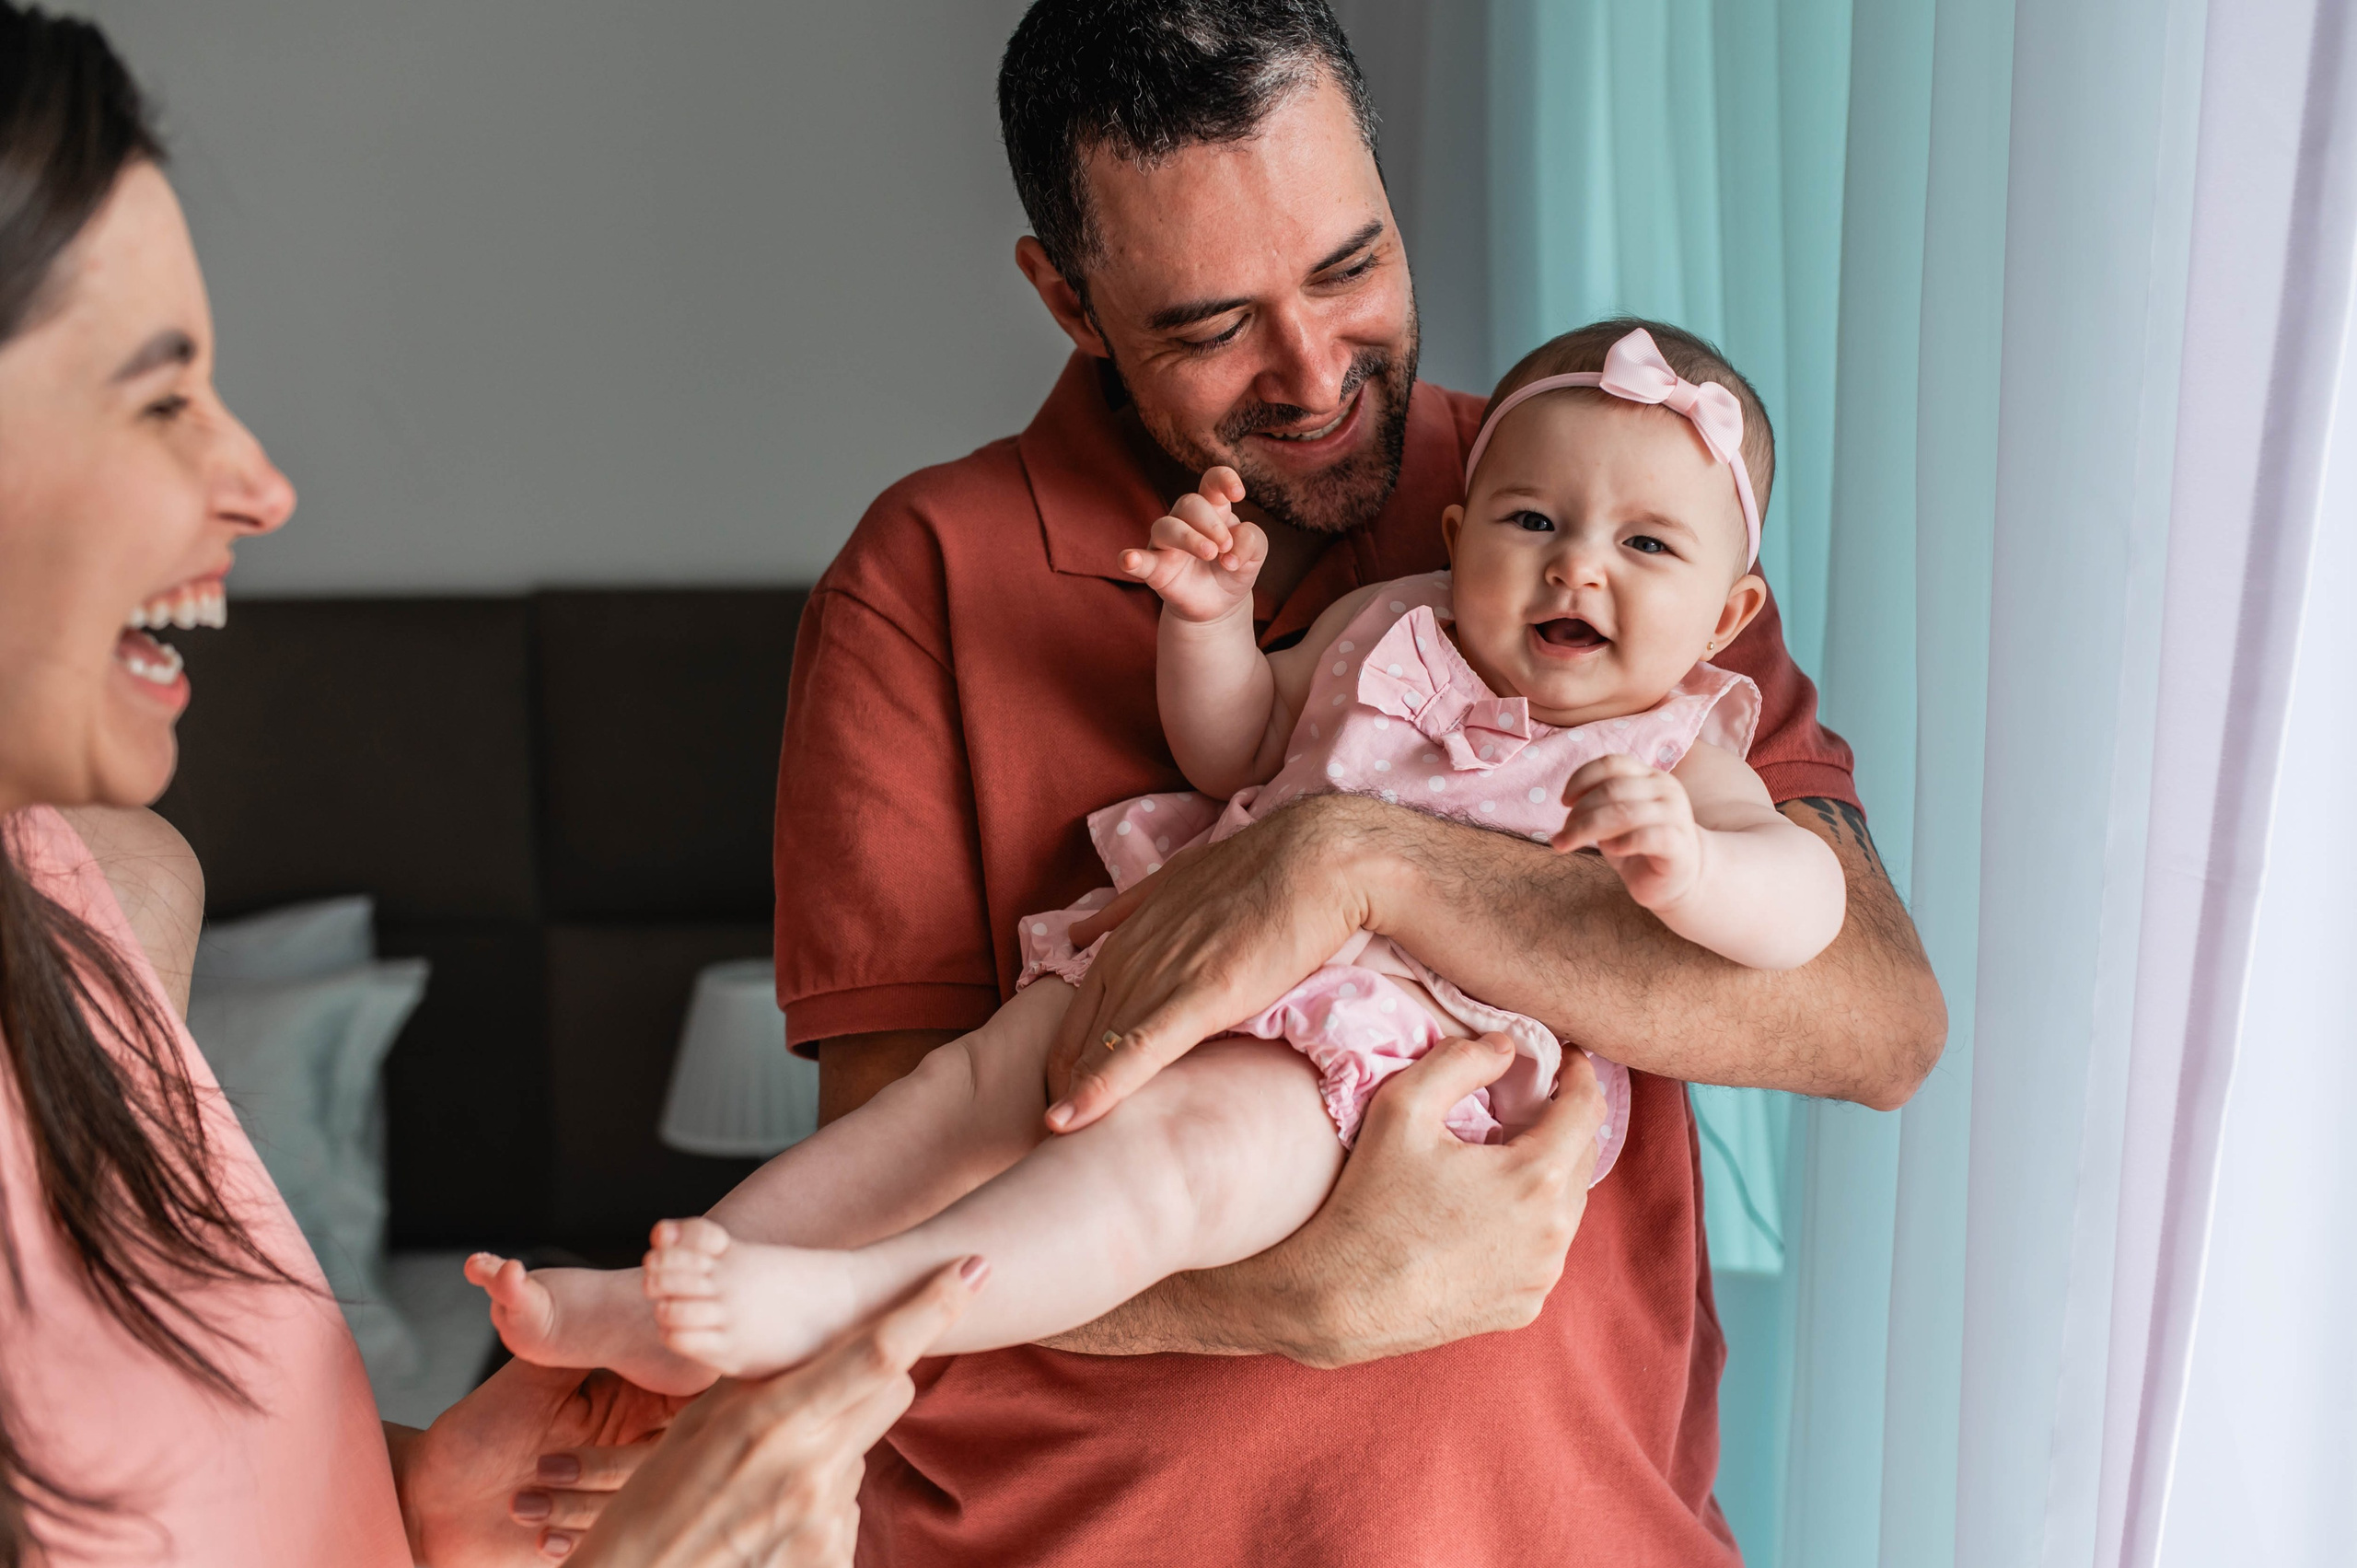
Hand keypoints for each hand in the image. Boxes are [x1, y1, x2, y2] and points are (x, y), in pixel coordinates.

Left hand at [396, 1358, 689, 1565]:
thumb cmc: (474, 1436)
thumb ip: (579, 1344)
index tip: (662, 1416)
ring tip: (520, 1500)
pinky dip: (573, 1541)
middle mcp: (627, 1448)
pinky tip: (536, 1534)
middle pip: (663, 1460)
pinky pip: (610, 1543)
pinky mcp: (594, 1536)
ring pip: (633, 1505)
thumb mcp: (527, 1382)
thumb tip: (627, 1307)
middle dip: (606, 1468)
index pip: (685, 1400)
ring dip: (573, 1506)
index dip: (691, 1406)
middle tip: (544, 1465)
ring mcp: (612, 1495)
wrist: (428, 1501)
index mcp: (626, 1404)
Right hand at [562, 1258, 983, 1567]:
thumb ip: (760, 1388)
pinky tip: (765, 1529)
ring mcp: (824, 1519)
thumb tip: (810, 1356)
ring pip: (859, 1455)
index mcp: (772, 1420)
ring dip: (826, 1456)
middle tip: (820, 1396)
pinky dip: (813, 1508)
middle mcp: (810, 1468)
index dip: (932, 1306)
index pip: (876, 1352)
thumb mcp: (697, 1430)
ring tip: (757, 1491)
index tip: (975, 1268)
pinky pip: (844, 1510)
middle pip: (891, 1392)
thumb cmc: (651, 1510)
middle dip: (874, 1379)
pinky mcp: (830, 1559)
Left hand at [1043, 798, 1371, 1130]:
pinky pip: (1135, 1052)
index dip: (1070, 1065)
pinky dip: (1099, 1090)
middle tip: (1061, 1138)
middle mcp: (1130, 958)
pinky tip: (1068, 1123)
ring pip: (1098, 1051)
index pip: (1076, 1016)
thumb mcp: (1175, 883)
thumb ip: (1125, 912)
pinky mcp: (1197, 997)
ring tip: (1053, 1153)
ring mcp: (1159, 976)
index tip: (1069, 1105)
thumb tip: (1082, 930)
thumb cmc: (1260, 874)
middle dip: (1063, 1090)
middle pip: (1076, 1039)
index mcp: (1126, 939)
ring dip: (1072, 1101)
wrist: (1317, 860)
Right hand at [1117, 466, 1265, 623]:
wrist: (1220, 604)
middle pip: (1189, 503)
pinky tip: (1129, 560)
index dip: (1223, 480)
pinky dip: (1132, 558)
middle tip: (1224, 547)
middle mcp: (1185, 520)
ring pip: (1166, 526)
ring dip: (1188, 538)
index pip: (1211, 482)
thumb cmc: (1234, 568)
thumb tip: (1230, 553)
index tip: (1238, 495)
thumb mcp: (1255, 555)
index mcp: (1213, 510)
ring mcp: (1166, 543)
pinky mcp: (1154, 569)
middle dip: (1210, 523)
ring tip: (1210, 553)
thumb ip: (1252, 542)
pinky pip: (1139, 559)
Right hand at [1246, 1036, 1605, 1366]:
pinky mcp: (1525, 1306)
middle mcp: (1554, 1231)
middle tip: (1526, 1104)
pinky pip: (1544, 1251)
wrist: (1341, 1300)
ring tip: (1502, 1159)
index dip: (1579, 1073)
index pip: (1586, 1108)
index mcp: (1535, 1177)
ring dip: (1547, 1174)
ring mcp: (1542, 1275)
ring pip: (1567, 1206)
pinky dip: (1529, 1224)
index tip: (1563, 1058)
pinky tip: (1486, 1216)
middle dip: (1562, 1122)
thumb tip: (1503, 1048)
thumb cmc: (1370, 1201)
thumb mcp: (1402, 1108)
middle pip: (1582, 1156)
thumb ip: (1458, 1062)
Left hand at [1554, 753, 1704, 909]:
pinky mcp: (1679, 843)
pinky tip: (1610, 850)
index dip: (1581, 779)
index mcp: (1649, 775)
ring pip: (1624, 813)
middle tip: (1563, 835)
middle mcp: (1665, 789)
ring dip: (1586, 829)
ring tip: (1568, 844)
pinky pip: (1646, 837)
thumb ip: (1598, 802)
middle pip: (1612, 790)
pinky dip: (1622, 842)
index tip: (1564, 802)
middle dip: (1579, 812)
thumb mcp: (1615, 818)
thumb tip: (1567, 802)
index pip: (1612, 763)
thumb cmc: (1640, 845)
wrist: (1682, 878)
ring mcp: (1675, 815)